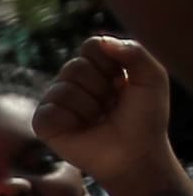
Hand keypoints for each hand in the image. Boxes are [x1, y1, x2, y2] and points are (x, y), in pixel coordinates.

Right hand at [33, 35, 182, 195]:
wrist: (136, 154)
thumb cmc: (145, 118)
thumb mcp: (152, 78)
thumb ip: (134, 52)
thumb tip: (103, 42)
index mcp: (97, 67)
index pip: (92, 46)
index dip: (110, 63)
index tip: (123, 83)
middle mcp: (73, 81)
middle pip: (74, 66)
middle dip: (100, 88)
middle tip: (111, 106)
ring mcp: (56, 101)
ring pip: (63, 88)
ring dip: (89, 107)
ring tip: (98, 120)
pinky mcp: (44, 123)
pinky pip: (49, 110)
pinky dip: (69, 120)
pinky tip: (81, 129)